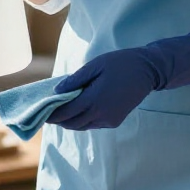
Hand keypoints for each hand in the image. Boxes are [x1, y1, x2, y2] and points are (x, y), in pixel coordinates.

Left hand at [48, 30, 189, 130]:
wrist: (148, 71)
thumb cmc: (120, 63)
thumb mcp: (95, 65)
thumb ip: (75, 80)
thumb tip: (57, 91)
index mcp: (94, 100)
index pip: (66, 113)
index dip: (52, 114)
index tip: (41, 111)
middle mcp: (101, 114)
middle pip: (72, 123)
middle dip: (58, 120)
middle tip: (46, 112)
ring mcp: (109, 120)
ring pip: (82, 126)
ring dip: (69, 121)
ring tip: (59, 112)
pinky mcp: (115, 121)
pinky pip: (93, 124)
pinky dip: (82, 120)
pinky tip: (77, 110)